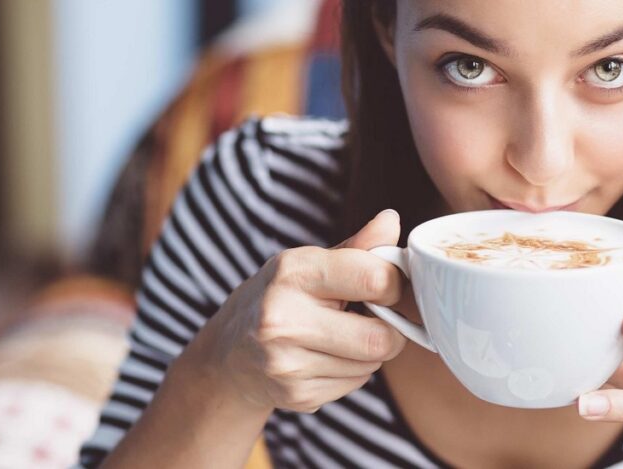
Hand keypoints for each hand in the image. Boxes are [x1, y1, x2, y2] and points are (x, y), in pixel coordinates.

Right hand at [184, 209, 407, 412]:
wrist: (228, 355)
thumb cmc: (278, 299)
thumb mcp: (308, 263)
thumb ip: (357, 247)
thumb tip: (391, 220)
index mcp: (293, 272)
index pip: (375, 278)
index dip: (394, 284)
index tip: (386, 286)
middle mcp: (283, 318)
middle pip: (380, 337)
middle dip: (389, 329)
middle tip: (373, 319)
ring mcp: (287, 362)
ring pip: (371, 364)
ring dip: (369, 352)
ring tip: (341, 337)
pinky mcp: (296, 395)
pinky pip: (355, 384)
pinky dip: (351, 372)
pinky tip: (325, 358)